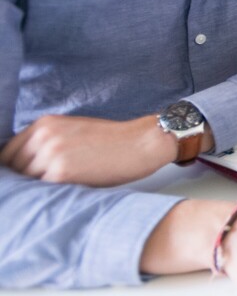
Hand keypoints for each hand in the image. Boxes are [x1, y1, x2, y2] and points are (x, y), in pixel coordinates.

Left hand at [0, 113, 173, 185]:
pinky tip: (63, 194)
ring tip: (56, 191)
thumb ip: (48, 142)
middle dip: (23, 179)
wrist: (142, 143)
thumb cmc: (112, 141)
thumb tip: (26, 166)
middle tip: (42, 187)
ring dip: (36, 188)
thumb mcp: (74, 130)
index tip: (21, 178)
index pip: (8, 152)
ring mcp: (51, 153)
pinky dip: (49, 195)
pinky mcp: (61, 172)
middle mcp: (44, 136)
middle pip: (14, 167)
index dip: (13, 168)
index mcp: (45, 124)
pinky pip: (42, 190)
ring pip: (26, 180)